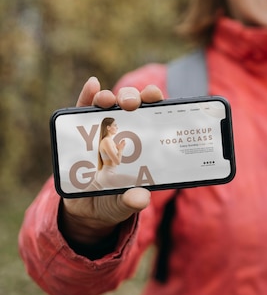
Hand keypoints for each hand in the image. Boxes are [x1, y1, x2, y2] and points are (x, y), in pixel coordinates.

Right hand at [60, 77, 163, 244]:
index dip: (157, 104)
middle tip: (133, 103)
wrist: (87, 210)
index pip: (154, 118)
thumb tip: (140, 198)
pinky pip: (83, 110)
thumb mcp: (124, 204)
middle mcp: (126, 132)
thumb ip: (132, 200)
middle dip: (134, 98)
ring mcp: (102, 129)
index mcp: (144, 144)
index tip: (158, 98)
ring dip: (110, 97)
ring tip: (109, 100)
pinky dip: (88, 96)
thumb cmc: (115, 200)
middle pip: (133, 107)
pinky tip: (93, 85)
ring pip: (109, 105)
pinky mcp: (80, 132)